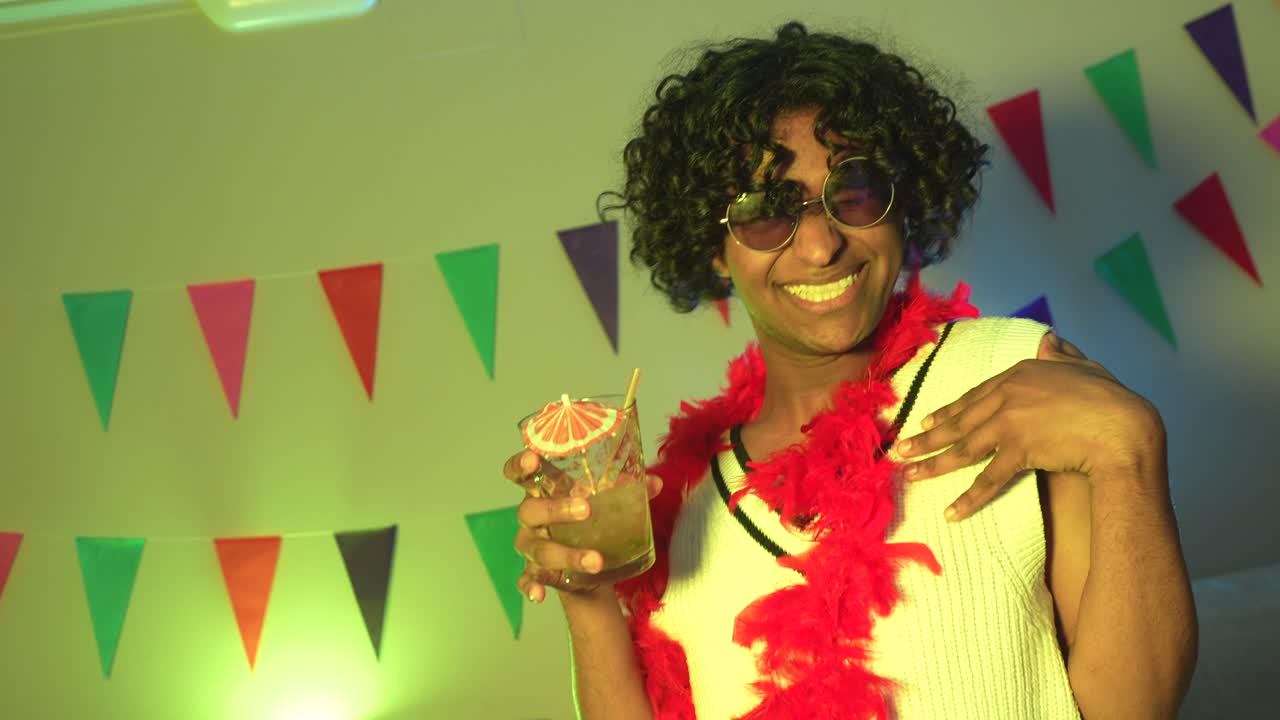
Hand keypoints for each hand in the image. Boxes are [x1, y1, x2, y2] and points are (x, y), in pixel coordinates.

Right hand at [504, 449, 661, 602]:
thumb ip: (628, 489)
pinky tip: (540, 594)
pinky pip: (526, 579)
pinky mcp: (534, 571)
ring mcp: (530, 546)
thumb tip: (656, 482)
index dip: (521, 465)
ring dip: (565, 554)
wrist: (585, 562)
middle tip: (586, 509)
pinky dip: (531, 586)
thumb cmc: (590, 519)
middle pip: (530, 510)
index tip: (533, 460)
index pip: (521, 474)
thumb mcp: (606, 502)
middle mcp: (531, 518)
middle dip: (555, 509)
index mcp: (544, 491)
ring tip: (596, 560)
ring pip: (539, 549)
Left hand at [895, 333, 1163, 520]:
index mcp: (1020, 374)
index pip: (974, 395)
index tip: (927, 421)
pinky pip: (989, 479)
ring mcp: (1010, 423)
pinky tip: (951, 512)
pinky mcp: (1019, 451)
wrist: (1124, 427)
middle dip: (926, 438)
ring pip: (964, 448)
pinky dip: (969, 499)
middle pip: (959, 421)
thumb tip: (1049, 340)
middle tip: (900, 450)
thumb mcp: (1085, 366)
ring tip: (908, 475)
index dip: (948, 411)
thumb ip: (1061, 355)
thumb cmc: (1111, 398)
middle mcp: (1007, 396)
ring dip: (933, 464)